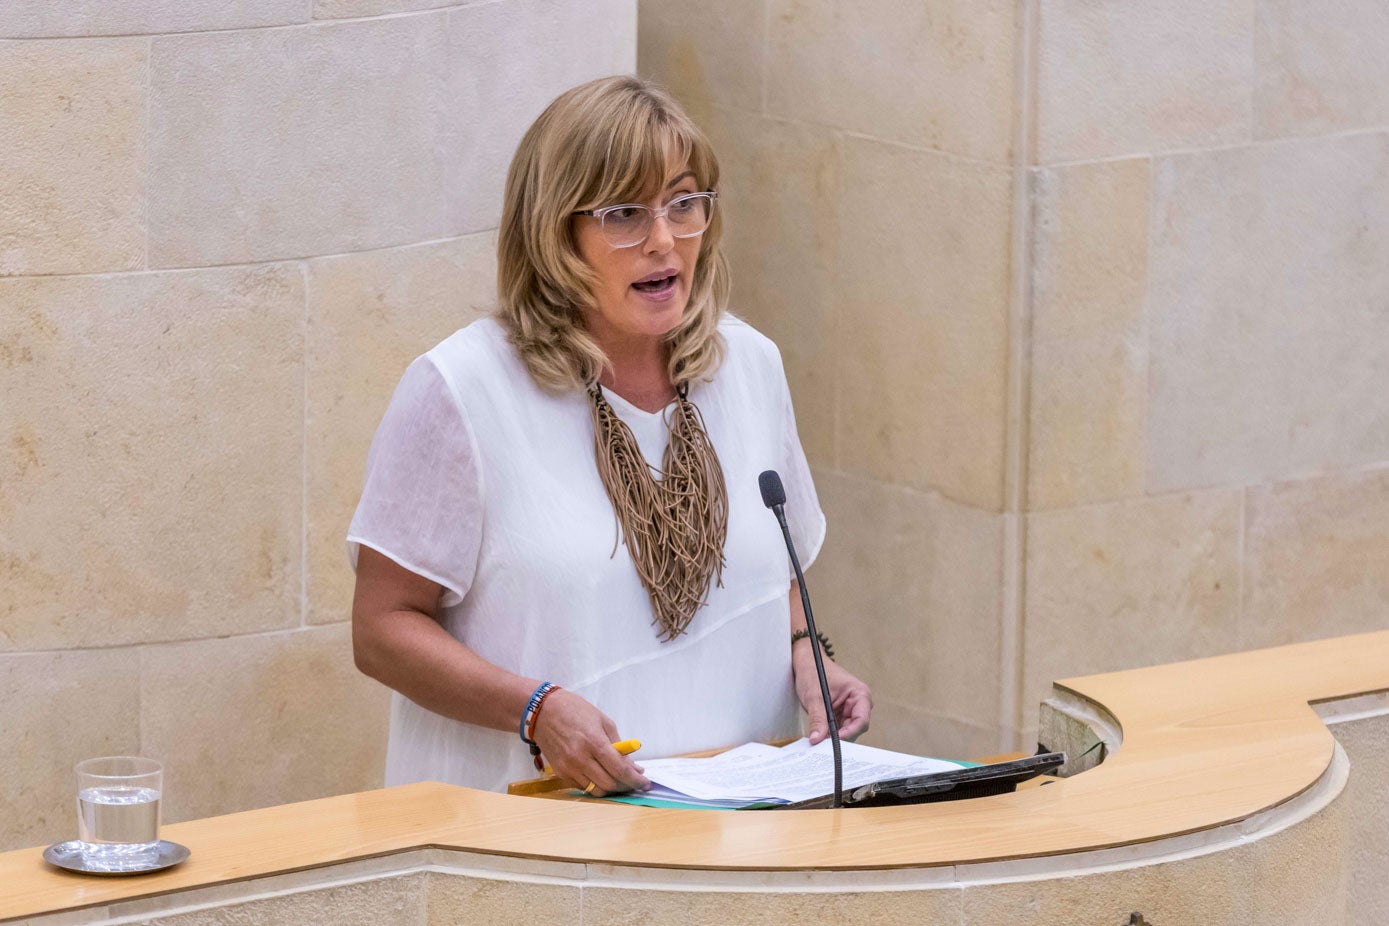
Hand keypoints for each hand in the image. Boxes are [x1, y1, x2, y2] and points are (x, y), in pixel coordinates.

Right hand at [531, 689, 649, 795]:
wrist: (542, 711)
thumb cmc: (575, 710)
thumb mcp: (603, 721)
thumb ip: (619, 745)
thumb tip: (633, 766)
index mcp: (594, 742)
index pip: (620, 770)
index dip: (635, 780)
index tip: (645, 783)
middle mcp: (580, 758)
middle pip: (609, 784)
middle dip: (625, 785)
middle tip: (633, 780)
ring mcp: (568, 768)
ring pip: (596, 790)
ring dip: (610, 787)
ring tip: (618, 778)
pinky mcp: (560, 772)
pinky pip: (582, 786)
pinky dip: (594, 784)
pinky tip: (599, 774)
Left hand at [793, 644, 872, 744]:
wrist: (807, 663)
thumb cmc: (814, 671)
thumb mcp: (814, 697)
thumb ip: (817, 719)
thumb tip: (817, 739)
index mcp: (860, 694)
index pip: (861, 720)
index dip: (849, 733)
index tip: (834, 741)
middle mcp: (858, 703)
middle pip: (855, 729)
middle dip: (840, 737)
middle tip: (823, 745)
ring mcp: (850, 709)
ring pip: (846, 731)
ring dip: (833, 736)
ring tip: (819, 739)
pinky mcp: (841, 714)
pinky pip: (838, 729)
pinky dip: (829, 733)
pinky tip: (820, 735)